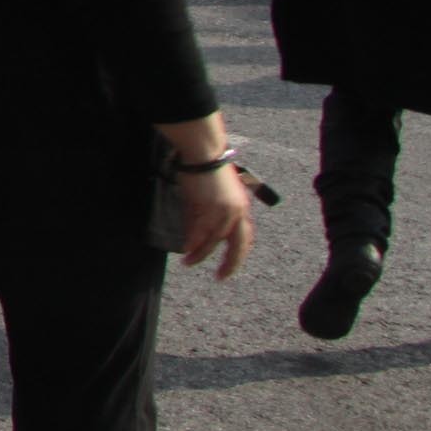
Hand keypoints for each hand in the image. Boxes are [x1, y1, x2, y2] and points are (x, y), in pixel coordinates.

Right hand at [172, 161, 254, 277]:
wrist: (204, 154)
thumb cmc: (209, 168)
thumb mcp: (219, 194)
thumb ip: (215, 212)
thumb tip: (201, 230)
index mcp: (243, 209)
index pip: (244, 238)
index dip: (238, 254)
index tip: (229, 264)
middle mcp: (237, 213)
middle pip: (237, 246)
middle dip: (229, 264)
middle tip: (221, 277)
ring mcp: (223, 212)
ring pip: (214, 241)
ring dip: (201, 254)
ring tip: (190, 263)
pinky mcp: (208, 209)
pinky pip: (200, 232)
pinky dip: (193, 243)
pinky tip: (186, 250)